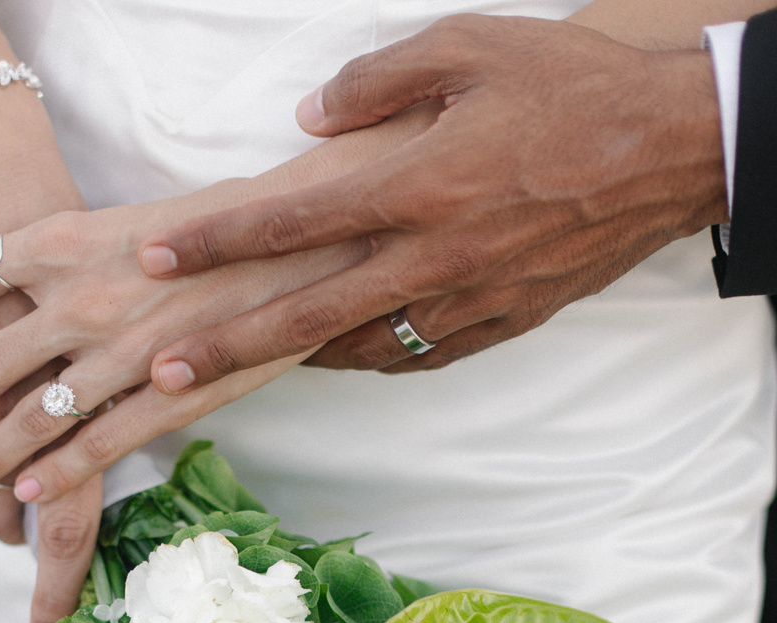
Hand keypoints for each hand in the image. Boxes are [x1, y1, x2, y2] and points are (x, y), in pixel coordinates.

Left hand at [0, 195, 361, 499]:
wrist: (300, 239)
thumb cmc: (214, 224)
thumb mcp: (123, 217)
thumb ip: (67, 253)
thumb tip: (19, 282)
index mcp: (65, 238)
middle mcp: (81, 294)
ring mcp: (124, 349)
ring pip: (35, 414)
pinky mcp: (168, 393)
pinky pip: (97, 443)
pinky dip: (56, 472)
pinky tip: (26, 494)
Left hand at [134, 14, 725, 384]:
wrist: (672, 151)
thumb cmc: (572, 90)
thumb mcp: (471, 46)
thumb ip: (378, 81)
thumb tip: (309, 119)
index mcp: (417, 186)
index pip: (290, 221)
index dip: (215, 242)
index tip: (155, 257)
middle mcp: (433, 257)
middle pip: (305, 313)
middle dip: (227, 345)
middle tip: (163, 369)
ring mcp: (467, 300)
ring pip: (358, 347)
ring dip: (293, 360)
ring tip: (240, 367)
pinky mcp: (500, 323)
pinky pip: (419, 355)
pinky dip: (369, 357)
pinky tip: (339, 354)